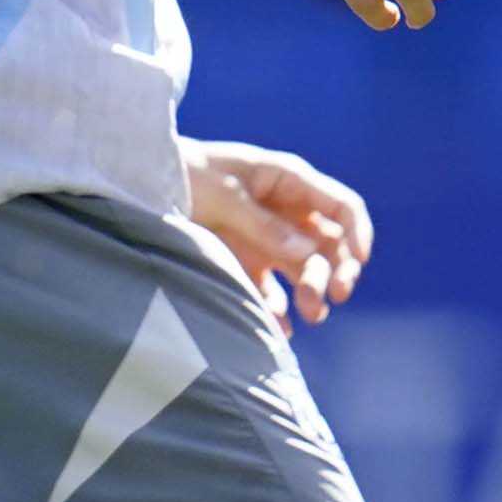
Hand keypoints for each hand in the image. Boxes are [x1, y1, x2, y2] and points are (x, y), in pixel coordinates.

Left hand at [183, 139, 377, 323]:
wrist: (143, 178)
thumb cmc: (186, 171)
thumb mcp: (223, 194)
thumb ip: (263, 224)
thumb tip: (306, 252)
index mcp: (290, 182)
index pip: (342, 207)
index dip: (357, 233)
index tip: (358, 263)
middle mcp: (287, 212)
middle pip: (330, 245)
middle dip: (335, 271)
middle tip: (329, 297)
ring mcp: (268, 239)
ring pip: (306, 271)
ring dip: (312, 293)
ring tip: (307, 316)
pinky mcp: (246, 262)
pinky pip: (271, 291)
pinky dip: (277, 311)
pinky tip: (278, 329)